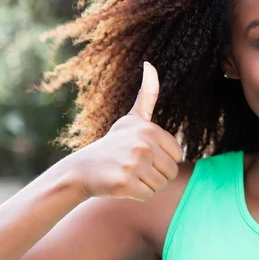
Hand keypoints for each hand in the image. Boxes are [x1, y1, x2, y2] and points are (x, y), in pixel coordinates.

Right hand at [65, 61, 182, 200]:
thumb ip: (147, 95)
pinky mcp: (125, 182)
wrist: (81, 169)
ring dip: (147, 185)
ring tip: (128, 175)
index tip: (142, 155)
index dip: (162, 160)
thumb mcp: (131, 119)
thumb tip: (150, 64)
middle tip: (134, 168)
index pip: (177, 155)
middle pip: (171, 172)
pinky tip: (122, 185)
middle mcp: (143, 144)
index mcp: (149, 129)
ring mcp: (133, 163)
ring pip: (161, 185)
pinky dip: (137, 194)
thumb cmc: (112, 145)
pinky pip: (148, 195)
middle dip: (155, 175)